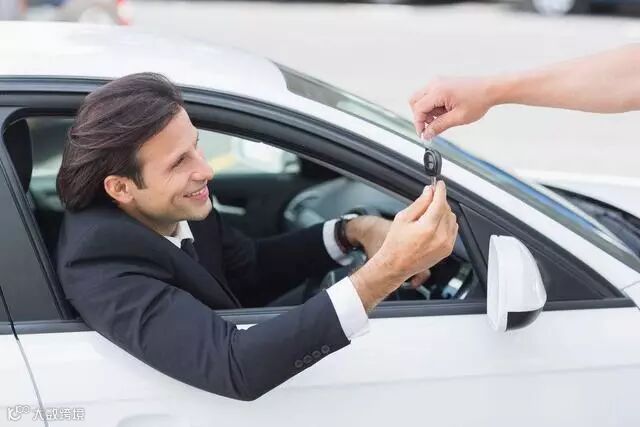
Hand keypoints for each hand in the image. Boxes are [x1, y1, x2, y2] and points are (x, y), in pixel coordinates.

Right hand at [350, 181, 457, 311]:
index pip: (440, 201)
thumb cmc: (396, 243)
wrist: (396, 265)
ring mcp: (446, 244)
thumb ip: (419, 203)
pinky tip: (434, 225)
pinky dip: (446, 223)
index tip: (439, 184)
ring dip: (443, 212)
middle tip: (429, 198)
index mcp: (428, 227)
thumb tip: (429, 191)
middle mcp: (440, 236)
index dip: (440, 190)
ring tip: (428, 215)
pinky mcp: (448, 249)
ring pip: (452, 218)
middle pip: (447, 209)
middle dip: (439, 201)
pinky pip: (453, 229)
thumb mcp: (403, 218)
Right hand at [409, 77, 496, 138]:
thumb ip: (439, 126)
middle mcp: (436, 83)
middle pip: (415, 101)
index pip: (418, 108)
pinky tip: (445, 110)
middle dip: (420, 116)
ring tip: (444, 116)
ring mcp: (438, 82)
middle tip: (432, 125)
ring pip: (421, 99)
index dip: (419, 123)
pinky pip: (429, 95)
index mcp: (438, 91)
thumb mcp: (458, 118)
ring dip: (427, 111)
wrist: (491, 89)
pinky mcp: (442, 83)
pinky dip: (433, 106)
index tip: (423, 133)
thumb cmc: (479, 99)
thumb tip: (427, 133)